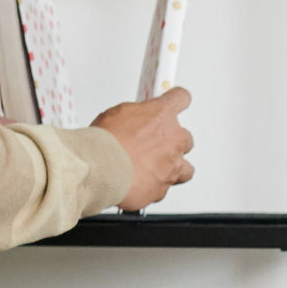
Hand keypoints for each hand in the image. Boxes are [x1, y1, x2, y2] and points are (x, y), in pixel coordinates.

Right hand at [92, 87, 195, 209]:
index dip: (178, 101)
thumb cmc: (106, 141)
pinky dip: (153, 187)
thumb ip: (136, 117)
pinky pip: (163, 188)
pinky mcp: (163, 189)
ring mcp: (172, 166)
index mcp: (162, 115)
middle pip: (186, 139)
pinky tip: (139, 182)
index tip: (177, 102)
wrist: (100, 168)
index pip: (180, 98)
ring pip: (185, 169)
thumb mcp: (117, 114)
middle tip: (155, 145)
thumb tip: (136, 120)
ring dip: (173, 168)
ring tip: (154, 169)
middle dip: (172, 142)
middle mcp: (174, 140)